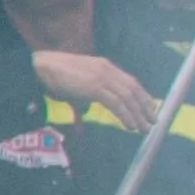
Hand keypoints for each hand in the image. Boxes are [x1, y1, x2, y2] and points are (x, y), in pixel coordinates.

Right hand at [32, 49, 158, 125]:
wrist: (41, 65)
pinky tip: (130, 126)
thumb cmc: (53, 74)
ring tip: (144, 128)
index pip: (131, 81)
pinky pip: (116, 103)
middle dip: (146, 107)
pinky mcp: (95, 87)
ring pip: (128, 98)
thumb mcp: (77, 81)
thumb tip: (87, 108)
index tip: (149, 108)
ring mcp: (102, 77)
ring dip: (138, 115)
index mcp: (105, 66)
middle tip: (153, 121)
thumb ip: (86, 92)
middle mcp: (108, 70)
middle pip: (134, 89)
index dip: (143, 96)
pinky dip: (126, 115)